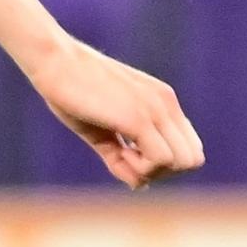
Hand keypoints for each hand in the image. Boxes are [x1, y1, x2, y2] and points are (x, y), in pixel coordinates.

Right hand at [26, 34, 202, 186]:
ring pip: (182, 162)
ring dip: (151, 171)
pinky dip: (140, 168)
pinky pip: (160, 160)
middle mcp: (166, 104)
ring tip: (120, 154)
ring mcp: (155, 110)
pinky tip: (117, 153)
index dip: (165, 165)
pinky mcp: (139, 118)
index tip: (133, 157)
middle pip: (193, 160)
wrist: (53, 61)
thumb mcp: (102, 130)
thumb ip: (122, 156)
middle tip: (128, 160)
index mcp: (163, 102)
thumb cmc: (71, 92)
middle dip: (163, 172)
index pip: (191, 148)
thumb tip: (139, 185)